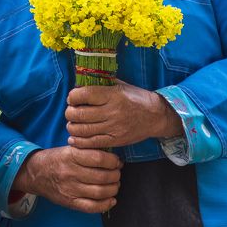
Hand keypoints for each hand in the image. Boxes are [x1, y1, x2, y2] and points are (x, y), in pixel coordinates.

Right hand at [11, 146, 120, 212]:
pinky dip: (105, 204)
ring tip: (115, 185)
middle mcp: (70, 172)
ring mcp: (70, 189)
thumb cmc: (56, 159)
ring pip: (100, 192)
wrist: (35, 173)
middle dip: (115, 175)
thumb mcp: (69, 148)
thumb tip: (111, 155)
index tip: (117, 161)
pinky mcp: (69, 201)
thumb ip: (87, 150)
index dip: (113, 161)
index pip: (99, 158)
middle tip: (117, 173)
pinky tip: (111, 199)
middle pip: (102, 176)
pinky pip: (91, 206)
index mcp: (70, 155)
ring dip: (113, 189)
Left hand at [65, 81, 182, 149]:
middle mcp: (112, 111)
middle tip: (70, 111)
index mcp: (113, 95)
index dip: (72, 96)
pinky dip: (79, 141)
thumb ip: (101, 84)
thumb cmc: (136, 98)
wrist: (156, 116)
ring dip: (72, 126)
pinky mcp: (115, 141)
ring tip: (72, 123)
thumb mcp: (120, 85)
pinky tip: (74, 137)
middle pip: (80, 114)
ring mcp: (114, 128)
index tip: (72, 97)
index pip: (84, 94)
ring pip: (83, 130)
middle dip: (70, 112)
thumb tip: (79, 84)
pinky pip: (92, 143)